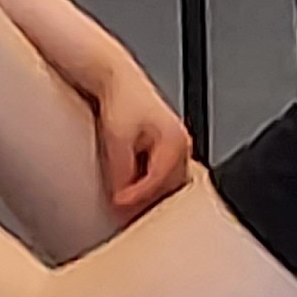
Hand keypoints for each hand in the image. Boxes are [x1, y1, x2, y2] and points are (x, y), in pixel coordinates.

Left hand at [89, 59, 192, 221]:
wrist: (114, 79)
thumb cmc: (120, 99)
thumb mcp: (116, 136)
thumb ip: (121, 169)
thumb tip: (121, 197)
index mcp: (175, 141)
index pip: (160, 180)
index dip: (137, 196)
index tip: (118, 206)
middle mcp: (181, 146)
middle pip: (170, 189)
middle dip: (148, 204)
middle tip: (126, 217)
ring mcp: (176, 150)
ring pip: (168, 186)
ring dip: (151, 198)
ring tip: (128, 209)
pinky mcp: (166, 152)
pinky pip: (162, 179)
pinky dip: (149, 189)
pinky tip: (132, 194)